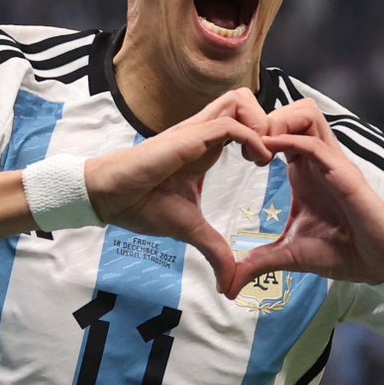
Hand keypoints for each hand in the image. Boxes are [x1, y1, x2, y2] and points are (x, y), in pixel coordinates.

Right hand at [85, 89, 270, 290]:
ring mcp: (195, 131)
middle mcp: (203, 132)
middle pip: (244, 100)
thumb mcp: (191, 230)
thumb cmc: (143, 205)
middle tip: (272, 154)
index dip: (263, 136)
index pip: (241, 121)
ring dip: (261, 123)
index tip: (270, 165)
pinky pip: (230, 124)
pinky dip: (251, 137)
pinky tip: (257, 162)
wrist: (111, 198)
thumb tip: (227, 284)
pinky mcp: (189, 137)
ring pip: (240, 101)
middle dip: (268, 121)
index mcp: (205, 147)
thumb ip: (214, 250)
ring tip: (264, 156)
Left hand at [219, 100, 383, 299]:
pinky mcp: (344, 173)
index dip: (254, 132)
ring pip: (307, 113)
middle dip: (263, 117)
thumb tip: (229, 285)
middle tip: (244, 145)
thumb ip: (258, 263)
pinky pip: (315, 142)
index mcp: (303, 170)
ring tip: (257, 146)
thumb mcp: (288, 255)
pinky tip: (268, 155)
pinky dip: (289, 140)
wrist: (376, 264)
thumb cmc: (341, 252)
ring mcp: (332, 162)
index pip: (280, 129)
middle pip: (293, 110)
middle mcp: (318, 159)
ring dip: (278, 121)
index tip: (234, 154)